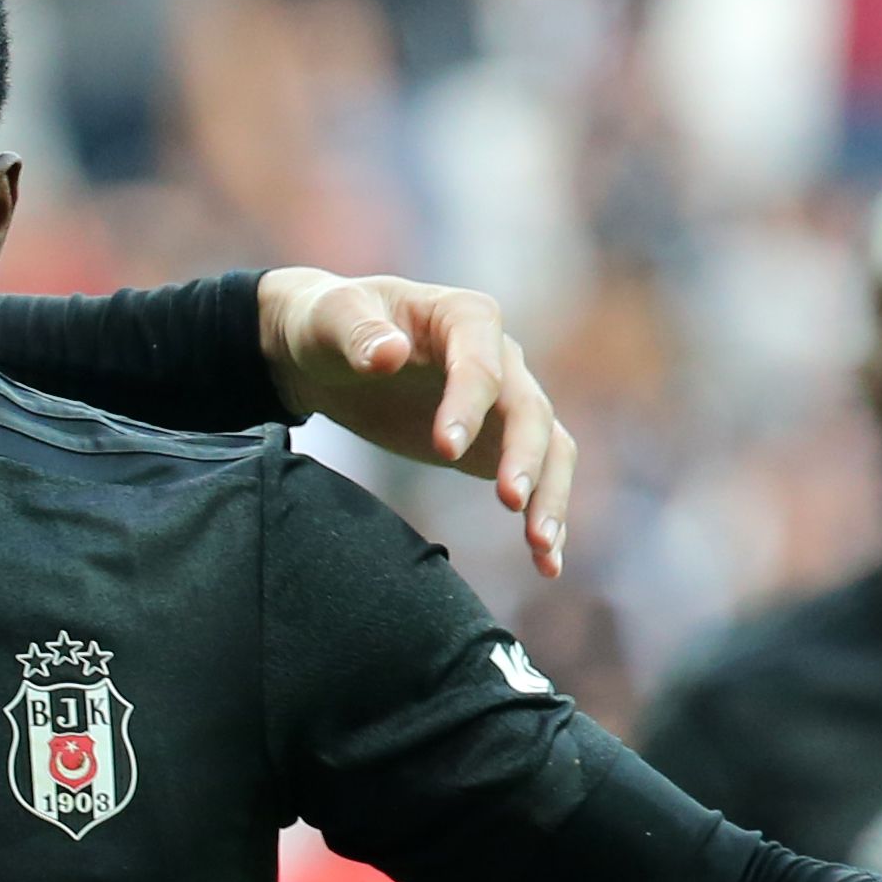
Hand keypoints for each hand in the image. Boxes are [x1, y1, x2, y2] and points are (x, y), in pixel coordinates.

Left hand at [257, 269, 579, 578]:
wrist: (329, 355)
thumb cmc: (330, 324)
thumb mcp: (331, 318)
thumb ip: (358, 333)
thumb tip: (389, 354)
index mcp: (465, 317)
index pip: (482, 362)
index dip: (470, 404)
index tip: (446, 449)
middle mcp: (500, 357)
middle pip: (529, 409)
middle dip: (525, 457)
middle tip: (509, 502)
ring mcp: (504, 403)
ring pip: (550, 447)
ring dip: (551, 495)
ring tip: (540, 546)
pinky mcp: (496, 445)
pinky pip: (537, 478)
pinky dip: (544, 517)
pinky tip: (545, 564)